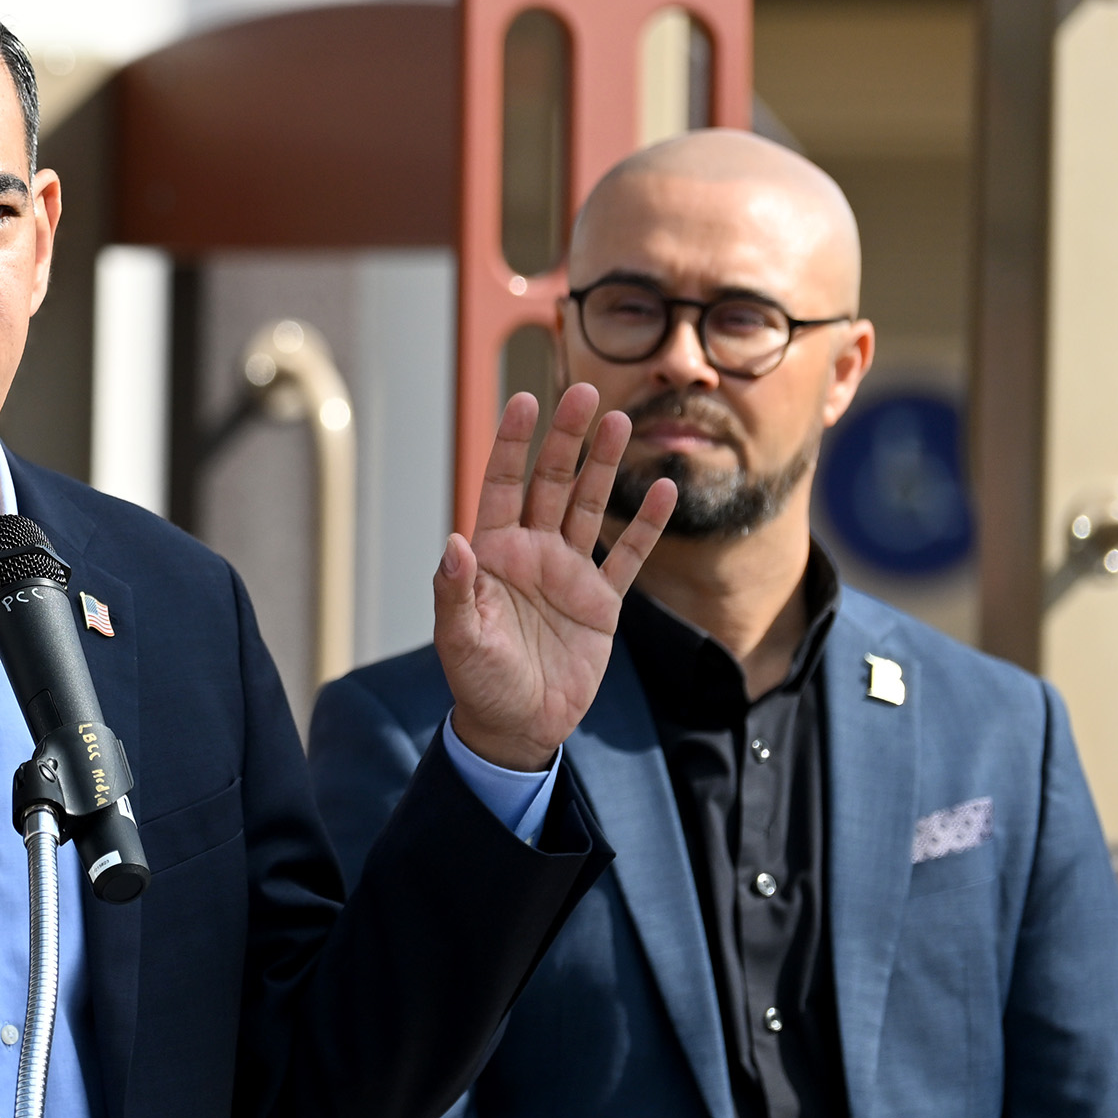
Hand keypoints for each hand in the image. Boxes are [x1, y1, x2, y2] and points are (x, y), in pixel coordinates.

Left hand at [434, 385, 676, 772]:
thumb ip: (456, 592)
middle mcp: (531, 553)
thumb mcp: (459, 640)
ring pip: (589, 506)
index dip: (512, 444)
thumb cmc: (479, 682)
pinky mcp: (602, 601)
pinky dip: (646, 524)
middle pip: (550, 482)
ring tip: (622, 422)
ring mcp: (568, 573)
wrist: (519, 726)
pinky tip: (664, 490)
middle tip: (586, 391)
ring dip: (605, 467)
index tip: (524, 400)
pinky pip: (628, 555)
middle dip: (566, 439)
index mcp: (492, 554)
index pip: (502, 485)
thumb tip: (453, 544)